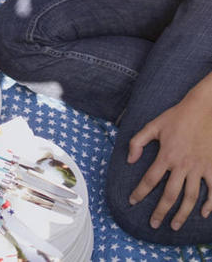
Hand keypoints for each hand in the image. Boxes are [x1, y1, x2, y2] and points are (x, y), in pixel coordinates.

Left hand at [128, 92, 211, 230]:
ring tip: (174, 225)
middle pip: (170, 195)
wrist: (204, 109)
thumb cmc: (177, 116)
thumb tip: (130, 160)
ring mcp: (199, 167)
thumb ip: (138, 141)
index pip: (150, 180)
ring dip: (182, 214)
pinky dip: (210, 204)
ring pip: (190, 197)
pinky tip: (203, 213)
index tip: (133, 202)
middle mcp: (183, 164)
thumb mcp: (154, 125)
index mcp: (167, 155)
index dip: (140, 192)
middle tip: (154, 224)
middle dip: (160, 212)